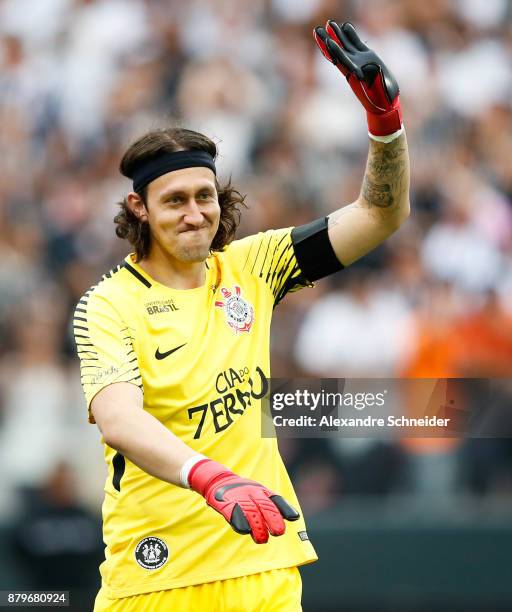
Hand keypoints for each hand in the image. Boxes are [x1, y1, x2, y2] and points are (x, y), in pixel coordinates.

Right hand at [188, 459, 299, 543]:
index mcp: (262, 490)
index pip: (276, 499)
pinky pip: (235, 514)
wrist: (219, 480)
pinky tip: (246, 530)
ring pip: (251, 513)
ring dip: (258, 527)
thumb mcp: (259, 492)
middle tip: (278, 532)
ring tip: (262, 539)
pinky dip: (241, 523)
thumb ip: (273, 504)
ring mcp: (240, 497)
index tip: (293, 518)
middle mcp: (253, 493)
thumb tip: (294, 517)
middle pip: (265, 506)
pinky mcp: (227, 504)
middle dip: (273, 520)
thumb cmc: (244, 492)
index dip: (285, 508)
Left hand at [313, 20, 401, 136]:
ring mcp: (359, 62)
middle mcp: (354, 68)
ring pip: (346, 46)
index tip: (327, 42)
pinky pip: (357, 45)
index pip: (342, 62)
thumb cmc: (383, 99)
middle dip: (328, 40)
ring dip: (337, 35)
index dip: (335, 52)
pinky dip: (351, 36)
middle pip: (338, 52)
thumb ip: (376, 79)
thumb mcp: (380, 90)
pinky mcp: (367, 58)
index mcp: (355, 76)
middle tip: (317, 30)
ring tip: (329, 23)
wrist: (385, 102)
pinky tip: (345, 26)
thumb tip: (371, 68)